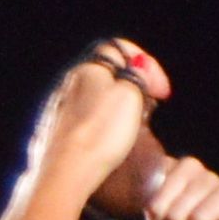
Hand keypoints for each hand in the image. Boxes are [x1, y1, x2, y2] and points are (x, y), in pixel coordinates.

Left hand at [28, 37, 170, 217]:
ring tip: (133, 127)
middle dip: (133, 86)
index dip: (147, 64)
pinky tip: (108, 142)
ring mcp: (60, 109)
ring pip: (96, 97)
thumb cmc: (101, 133)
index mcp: (89, 70)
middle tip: (150, 106)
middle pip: (108, 74)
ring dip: (117, 106)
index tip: (162, 91)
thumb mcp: (130, 95)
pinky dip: (101, 124)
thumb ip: (137, 76)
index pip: (120, 49)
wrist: (67, 170)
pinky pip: (85, 119)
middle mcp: (70, 84)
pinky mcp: (57, 132)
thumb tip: (137, 70)